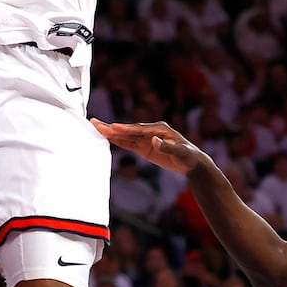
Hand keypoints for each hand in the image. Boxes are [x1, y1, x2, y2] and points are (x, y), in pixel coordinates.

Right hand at [91, 119, 208, 174]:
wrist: (192, 163)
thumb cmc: (188, 156)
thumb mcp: (180, 152)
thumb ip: (167, 146)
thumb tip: (155, 140)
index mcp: (159, 129)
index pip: (139, 129)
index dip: (126, 129)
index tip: (113, 127)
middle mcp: (150, 132)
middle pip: (128, 130)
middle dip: (112, 128)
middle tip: (95, 123)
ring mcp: (146, 140)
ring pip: (126, 136)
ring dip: (112, 133)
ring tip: (96, 128)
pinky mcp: (144, 148)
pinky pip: (129, 144)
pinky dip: (118, 141)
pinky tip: (107, 139)